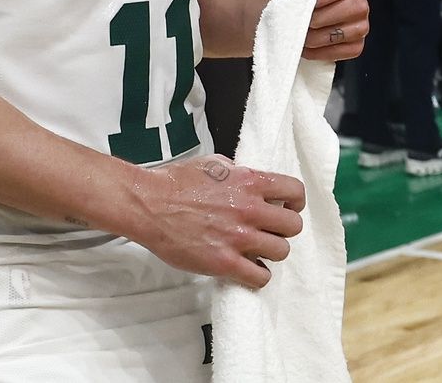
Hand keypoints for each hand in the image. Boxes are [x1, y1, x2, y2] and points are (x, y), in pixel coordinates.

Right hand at [133, 154, 304, 288]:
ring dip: (271, 252)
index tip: (287, 208)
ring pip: (281, 252)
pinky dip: (258, 275)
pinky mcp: (225, 262)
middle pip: (293, 226)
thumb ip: (237, 173)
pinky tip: (247, 267)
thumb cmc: (173, 183)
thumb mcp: (211, 164)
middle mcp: (249, 209)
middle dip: (283, 229)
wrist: (147, 204)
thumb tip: (249, 180)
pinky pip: (260, 277)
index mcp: (248, 182)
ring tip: (256, 250)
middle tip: (269, 231)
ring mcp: (238, 237)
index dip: (294, 202)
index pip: (294, 191)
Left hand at [282, 0, 367, 61]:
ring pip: (340, 35)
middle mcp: (359, 0)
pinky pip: (341, 53)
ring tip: (296, 33)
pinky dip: (319, 52)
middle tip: (294, 20)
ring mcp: (360, 24)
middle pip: (341, 13)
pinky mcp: (355, 43)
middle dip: (312, 19)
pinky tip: (305, 47)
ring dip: (313, 38)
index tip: (298, 2)